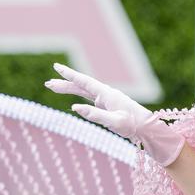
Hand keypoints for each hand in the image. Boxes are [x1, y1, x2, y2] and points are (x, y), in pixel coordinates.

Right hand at [46, 63, 184, 165]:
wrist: (147, 128)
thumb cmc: (133, 125)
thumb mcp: (113, 122)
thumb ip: (94, 114)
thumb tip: (74, 107)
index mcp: (106, 94)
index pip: (84, 81)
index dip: (69, 74)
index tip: (56, 67)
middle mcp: (105, 94)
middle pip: (81, 85)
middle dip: (64, 83)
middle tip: (48, 83)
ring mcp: (106, 100)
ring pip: (83, 91)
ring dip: (69, 89)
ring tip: (53, 87)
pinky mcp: (107, 106)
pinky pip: (89, 99)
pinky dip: (79, 97)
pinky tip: (73, 100)